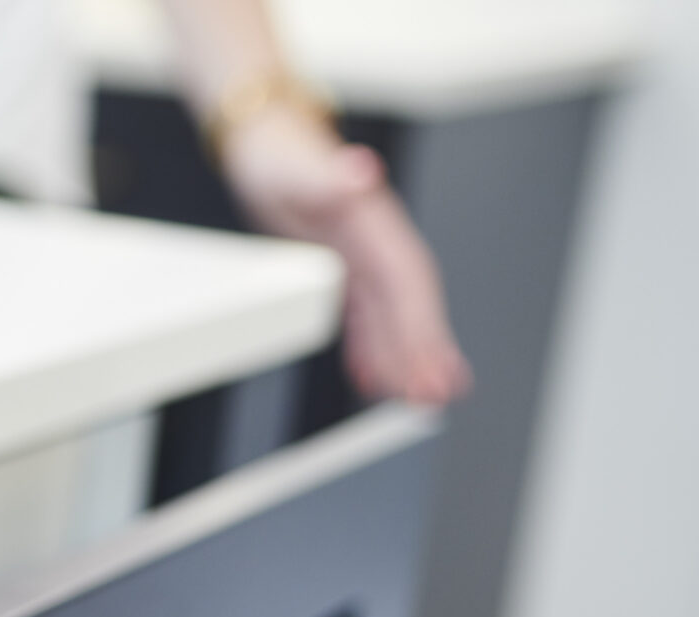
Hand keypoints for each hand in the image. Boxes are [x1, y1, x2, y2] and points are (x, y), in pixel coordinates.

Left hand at [220, 109, 471, 406]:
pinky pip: (364, 313)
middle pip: (408, 305)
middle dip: (424, 352)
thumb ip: (329, 174)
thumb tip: (362, 170)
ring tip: (415, 399)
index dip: (423, 328)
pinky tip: (371, 379)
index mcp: (373, 224)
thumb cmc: (277, 151)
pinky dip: (370, 347)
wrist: (262, 136)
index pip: (408, 283)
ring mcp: (361, 254)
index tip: (434, 365)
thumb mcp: (295, 165)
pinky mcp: (342, 264)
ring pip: (390, 315)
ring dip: (403, 357)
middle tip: (436, 399)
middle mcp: (375, 241)